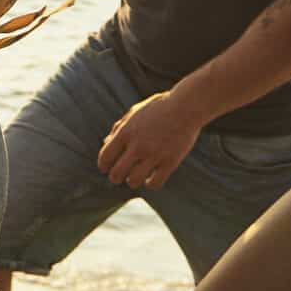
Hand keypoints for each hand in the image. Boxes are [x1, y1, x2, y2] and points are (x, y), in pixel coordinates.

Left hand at [96, 88, 210, 189]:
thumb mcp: (135, 112)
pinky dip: (150, 184)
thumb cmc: (159, 107)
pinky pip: (155, 183)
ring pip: (134, 181)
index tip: (106, 167)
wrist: (187, 106)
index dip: (103, 165)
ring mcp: (154, 154)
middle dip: (115, 177)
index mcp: (126, 132)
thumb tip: (105, 143)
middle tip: (120, 175)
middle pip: (116, 174)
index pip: (105, 157)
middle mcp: (138, 145)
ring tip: (137, 176)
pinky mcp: (170, 161)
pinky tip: (151, 179)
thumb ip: (119, 127)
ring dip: (133, 181)